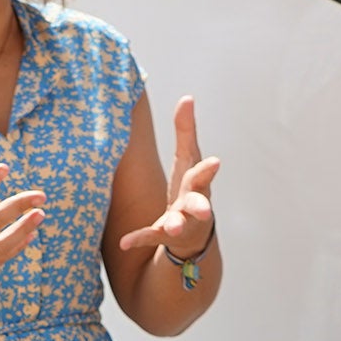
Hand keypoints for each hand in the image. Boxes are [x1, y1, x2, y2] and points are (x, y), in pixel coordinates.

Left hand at [116, 96, 220, 260]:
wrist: (192, 233)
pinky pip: (150, 237)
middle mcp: (192, 204)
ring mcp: (180, 222)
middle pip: (198, 202)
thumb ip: (186, 131)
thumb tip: (187, 97)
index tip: (216, 162)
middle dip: (201, 205)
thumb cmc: (189, 187)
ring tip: (171, 228)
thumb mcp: (188, 159)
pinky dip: (138, 238)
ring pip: (179, 224)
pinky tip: (124, 242)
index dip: (208, 169)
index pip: (202, 173)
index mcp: (196, 183)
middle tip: (205, 209)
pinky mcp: (164, 236)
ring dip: (175, 225)